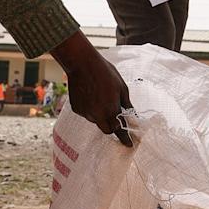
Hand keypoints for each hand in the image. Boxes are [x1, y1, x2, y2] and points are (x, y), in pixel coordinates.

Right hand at [51, 31, 133, 145]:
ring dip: (101, 114)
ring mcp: (85, 113)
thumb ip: (127, 104)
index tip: (129, 144)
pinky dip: (91, 109)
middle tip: (116, 117)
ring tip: (101, 96)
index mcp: (110, 110)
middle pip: (107, 129)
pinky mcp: (76, 109)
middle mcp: (97, 115)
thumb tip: (132, 114)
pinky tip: (91, 95)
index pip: (119, 130)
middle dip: (113, 126)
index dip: (125, 138)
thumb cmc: (105, 73)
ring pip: (96, 120)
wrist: (82, 64)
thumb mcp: (122, 87)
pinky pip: (87, 113)